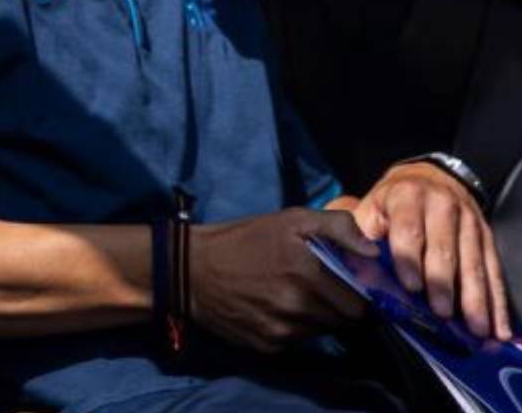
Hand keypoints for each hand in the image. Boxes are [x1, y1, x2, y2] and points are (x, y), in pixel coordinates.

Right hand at [188, 208, 372, 352]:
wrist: (190, 269)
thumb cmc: (243, 239)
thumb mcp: (290, 219)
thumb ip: (338, 227)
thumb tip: (374, 252)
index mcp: (308, 272)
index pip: (361, 302)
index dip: (361, 295)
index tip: (352, 286)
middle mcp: (298, 306)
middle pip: (345, 321)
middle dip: (341, 306)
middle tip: (322, 289)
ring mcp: (283, 329)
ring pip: (322, 331)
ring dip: (318, 317)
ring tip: (294, 295)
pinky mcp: (268, 346)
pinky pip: (297, 341)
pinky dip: (294, 327)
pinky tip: (274, 308)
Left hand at [355, 161, 512, 340]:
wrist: (430, 179)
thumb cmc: (392, 203)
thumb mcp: (370, 206)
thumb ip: (358, 231)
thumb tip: (349, 261)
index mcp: (407, 196)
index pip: (408, 229)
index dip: (409, 259)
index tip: (411, 286)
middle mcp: (442, 206)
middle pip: (444, 249)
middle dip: (443, 283)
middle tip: (441, 313)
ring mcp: (469, 222)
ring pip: (473, 263)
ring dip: (475, 298)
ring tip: (475, 328)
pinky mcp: (487, 237)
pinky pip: (493, 271)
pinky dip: (496, 300)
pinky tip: (498, 325)